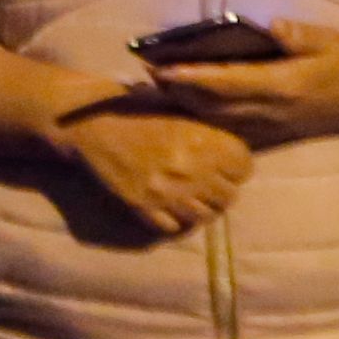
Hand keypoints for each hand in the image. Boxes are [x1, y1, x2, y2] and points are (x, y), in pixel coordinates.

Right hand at [60, 104, 252, 234]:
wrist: (94, 124)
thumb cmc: (138, 111)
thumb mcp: (181, 111)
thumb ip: (210, 133)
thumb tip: (232, 153)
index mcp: (205, 140)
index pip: (244, 169)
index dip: (235, 169)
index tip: (223, 167)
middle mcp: (192, 168)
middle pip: (228, 197)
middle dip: (220, 192)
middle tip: (205, 187)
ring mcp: (168, 190)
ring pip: (203, 216)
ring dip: (198, 210)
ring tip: (188, 200)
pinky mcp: (143, 205)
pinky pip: (172, 227)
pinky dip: (173, 221)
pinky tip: (167, 208)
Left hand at [143, 20, 338, 147]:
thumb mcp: (329, 40)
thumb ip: (297, 35)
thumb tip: (270, 26)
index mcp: (283, 86)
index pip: (225, 83)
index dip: (190, 76)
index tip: (161, 67)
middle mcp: (272, 111)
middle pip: (212, 106)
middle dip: (177, 92)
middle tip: (146, 75)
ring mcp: (272, 126)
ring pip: (218, 121)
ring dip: (186, 107)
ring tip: (159, 90)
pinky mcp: (275, 134)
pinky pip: (232, 130)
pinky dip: (207, 120)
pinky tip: (188, 110)